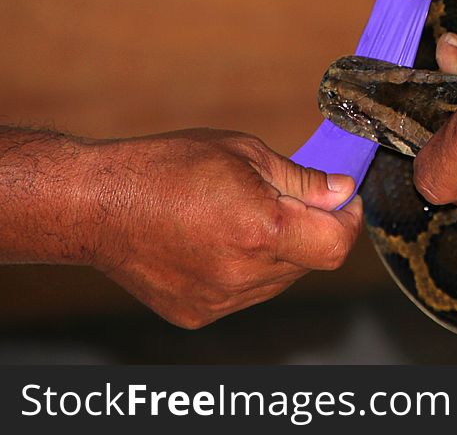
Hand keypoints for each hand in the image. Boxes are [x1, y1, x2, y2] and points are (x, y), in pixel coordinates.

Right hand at [84, 129, 362, 327]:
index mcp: (262, 229)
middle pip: (311, 260)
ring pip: (282, 279)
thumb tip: (342, 192)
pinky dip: (249, 267)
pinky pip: (247, 292)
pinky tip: (218, 240)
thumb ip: (301, 180)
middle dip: (313, 228)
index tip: (344, 200)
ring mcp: (222, 299)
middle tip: (288, 197)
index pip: (337, 245)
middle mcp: (245, 273)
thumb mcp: (243, 153)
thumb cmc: (165, 167)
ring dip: (282, 249)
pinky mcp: (201, 312)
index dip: (350, 221)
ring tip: (243, 216)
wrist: (97, 205)